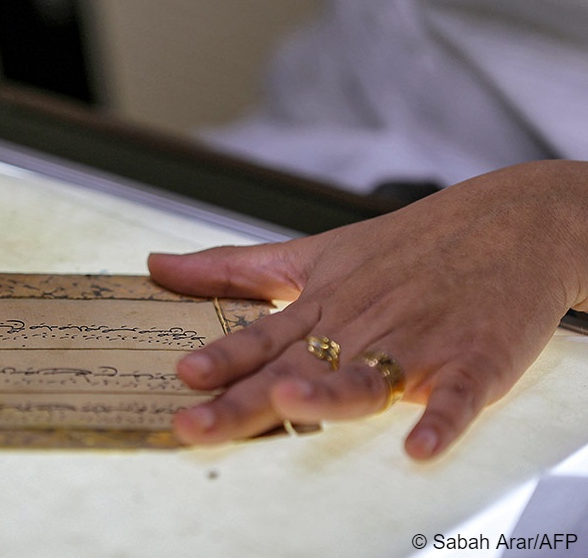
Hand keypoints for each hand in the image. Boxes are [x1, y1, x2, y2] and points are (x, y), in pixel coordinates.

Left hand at [149, 160, 587, 459]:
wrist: (512, 223)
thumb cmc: (407, 246)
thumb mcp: (315, 253)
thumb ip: (235, 269)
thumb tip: (156, 266)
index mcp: (325, 306)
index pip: (263, 337)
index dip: (223, 358)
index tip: (183, 376)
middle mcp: (362, 327)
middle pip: (297, 368)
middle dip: (244, 397)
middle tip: (196, 423)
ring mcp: (417, 343)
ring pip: (367, 376)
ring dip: (328, 394)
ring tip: (287, 402)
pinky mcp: (474, 359)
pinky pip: (458, 396)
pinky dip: (442, 419)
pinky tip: (420, 446)